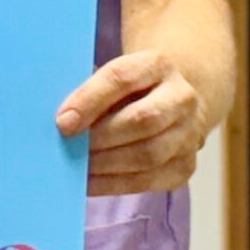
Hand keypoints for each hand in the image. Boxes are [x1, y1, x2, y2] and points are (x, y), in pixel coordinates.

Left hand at [57, 49, 208, 194]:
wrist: (171, 103)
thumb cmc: (126, 90)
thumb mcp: (110, 77)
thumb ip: (87, 93)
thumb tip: (60, 123)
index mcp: (157, 65)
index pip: (122, 78)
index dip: (90, 100)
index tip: (62, 122)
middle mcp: (182, 97)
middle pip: (142, 120)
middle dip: (100, 138)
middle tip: (68, 148)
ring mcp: (189, 133)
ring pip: (149, 154)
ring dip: (106, 164)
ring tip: (75, 168)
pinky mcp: (186, 166)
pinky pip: (150, 180)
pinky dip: (114, 185)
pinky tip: (90, 183)